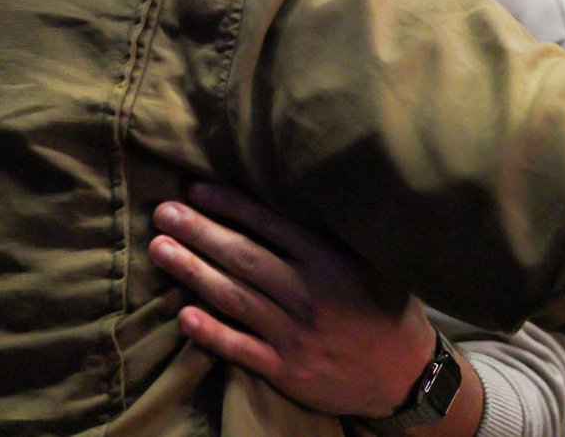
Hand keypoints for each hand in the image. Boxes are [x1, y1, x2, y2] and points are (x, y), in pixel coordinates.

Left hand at [148, 183, 434, 418]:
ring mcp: (295, 334)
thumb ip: (331, 235)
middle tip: (163, 212)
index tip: (195, 189)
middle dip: (198, 232)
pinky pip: (240, 347)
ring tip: (159, 249)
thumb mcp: (368, 262)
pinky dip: (210, 331)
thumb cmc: (383, 309)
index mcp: (328, 261)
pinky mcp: (286, 369)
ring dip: (192, 271)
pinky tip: (182, 314)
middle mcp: (309, 294)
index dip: (229, 205)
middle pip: (242, 257)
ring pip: (233, 297)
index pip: (269, 225)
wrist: (405, 376)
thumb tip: (293, 192)